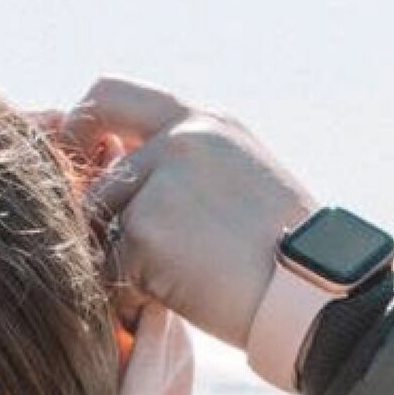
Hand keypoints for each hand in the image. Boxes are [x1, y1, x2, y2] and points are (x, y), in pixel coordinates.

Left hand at [59, 77, 317, 347]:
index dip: (81, 125)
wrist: (312, 291)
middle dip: (99, 221)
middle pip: (98, 180)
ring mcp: (159, 183)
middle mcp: (179, 142)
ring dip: (125, 263)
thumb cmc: (281, 251)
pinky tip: (179, 300)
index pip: (111, 95)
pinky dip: (131, 296)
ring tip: (178, 281)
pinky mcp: (145, 231)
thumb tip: (113, 171)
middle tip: (121, 254)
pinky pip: (110, 271)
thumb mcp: (238, 179)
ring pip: (103, 229)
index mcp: (203, 124)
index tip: (81, 158)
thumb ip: (182, 165)